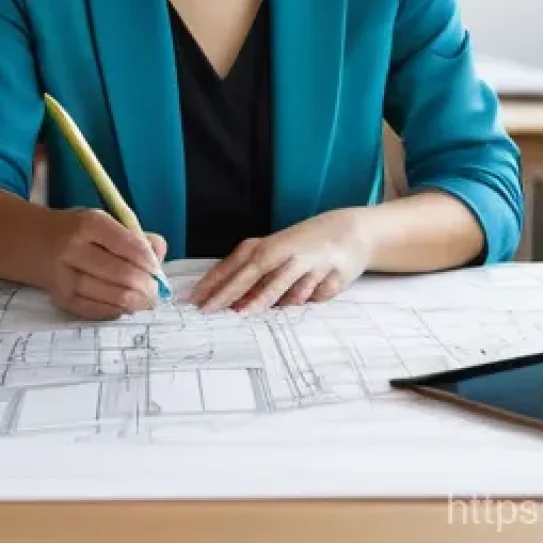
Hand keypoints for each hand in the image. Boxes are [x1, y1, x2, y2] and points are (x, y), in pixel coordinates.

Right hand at [44, 208, 167, 320]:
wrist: (31, 242)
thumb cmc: (75, 231)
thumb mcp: (102, 221)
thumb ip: (134, 236)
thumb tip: (159, 253)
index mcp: (89, 224)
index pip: (129, 246)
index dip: (150, 263)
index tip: (157, 271)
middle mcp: (74, 249)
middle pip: (123, 275)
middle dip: (147, 287)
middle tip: (156, 292)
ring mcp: (66, 277)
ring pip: (113, 297)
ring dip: (136, 302)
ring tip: (146, 300)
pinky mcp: (63, 299)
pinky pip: (98, 311)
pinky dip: (118, 310)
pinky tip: (125, 305)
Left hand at [189, 209, 371, 312]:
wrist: (348, 231)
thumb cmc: (301, 247)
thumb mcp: (273, 256)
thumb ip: (251, 276)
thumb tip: (228, 302)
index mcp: (262, 247)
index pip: (232, 267)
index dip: (212, 284)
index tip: (193, 301)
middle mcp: (281, 251)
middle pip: (251, 272)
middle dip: (229, 292)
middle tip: (209, 310)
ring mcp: (306, 261)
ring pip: (281, 279)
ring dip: (263, 295)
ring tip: (245, 311)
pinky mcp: (330, 272)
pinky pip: (315, 291)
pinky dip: (306, 298)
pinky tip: (297, 304)